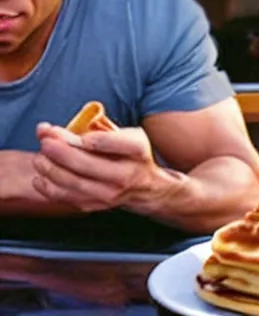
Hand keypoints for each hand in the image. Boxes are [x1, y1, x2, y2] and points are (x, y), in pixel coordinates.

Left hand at [33, 123, 178, 213]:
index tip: (62, 131)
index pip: (111, 142)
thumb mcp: (126, 134)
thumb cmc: (131, 155)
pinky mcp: (97, 205)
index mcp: (136, 149)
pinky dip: (49, 187)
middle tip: (45, 142)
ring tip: (39, 157)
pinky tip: (41, 176)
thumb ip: (97, 128)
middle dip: (60, 151)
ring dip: (50, 168)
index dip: (85, 137)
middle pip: (87, 164)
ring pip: (73, 183)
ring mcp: (111, 193)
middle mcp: (126, 174)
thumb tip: (60, 128)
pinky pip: (67, 197)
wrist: (145, 187)